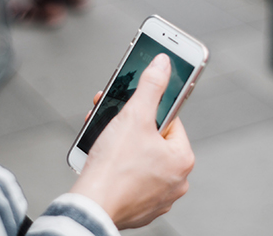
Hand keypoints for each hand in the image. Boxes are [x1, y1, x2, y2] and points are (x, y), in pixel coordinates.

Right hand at [71, 54, 194, 229]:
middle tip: (113, 125)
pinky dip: (119, 170)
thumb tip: (163, 64)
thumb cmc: (113, 168)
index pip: (169, 121)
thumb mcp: (134, 116)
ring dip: (123, 147)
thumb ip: (151, 86)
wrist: (90, 207)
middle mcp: (176, 181)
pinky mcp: (140, 208)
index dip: (147, 111)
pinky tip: (106, 165)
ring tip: (106, 144)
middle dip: (130, 129)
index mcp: (182, 159)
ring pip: (141, 160)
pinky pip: (132, 179)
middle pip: (153, 141)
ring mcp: (158, 197)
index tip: (133, 107)